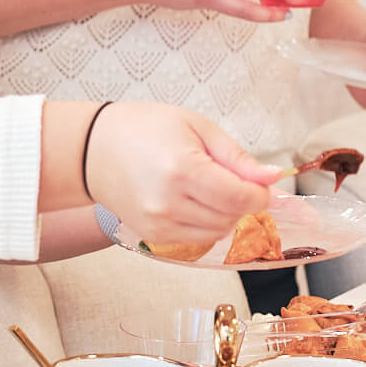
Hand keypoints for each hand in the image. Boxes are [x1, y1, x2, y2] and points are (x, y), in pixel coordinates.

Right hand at [84, 102, 280, 251]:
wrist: (93, 149)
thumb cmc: (144, 128)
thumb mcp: (197, 127)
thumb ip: (237, 157)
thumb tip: (272, 178)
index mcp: (183, 169)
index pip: (241, 198)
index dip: (260, 193)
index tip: (261, 183)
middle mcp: (170, 202)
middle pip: (232, 217)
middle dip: (244, 202)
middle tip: (234, 179)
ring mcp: (159, 224)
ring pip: (218, 233)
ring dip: (226, 214)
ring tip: (210, 188)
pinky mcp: (152, 236)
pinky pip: (197, 239)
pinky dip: (206, 223)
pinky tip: (195, 201)